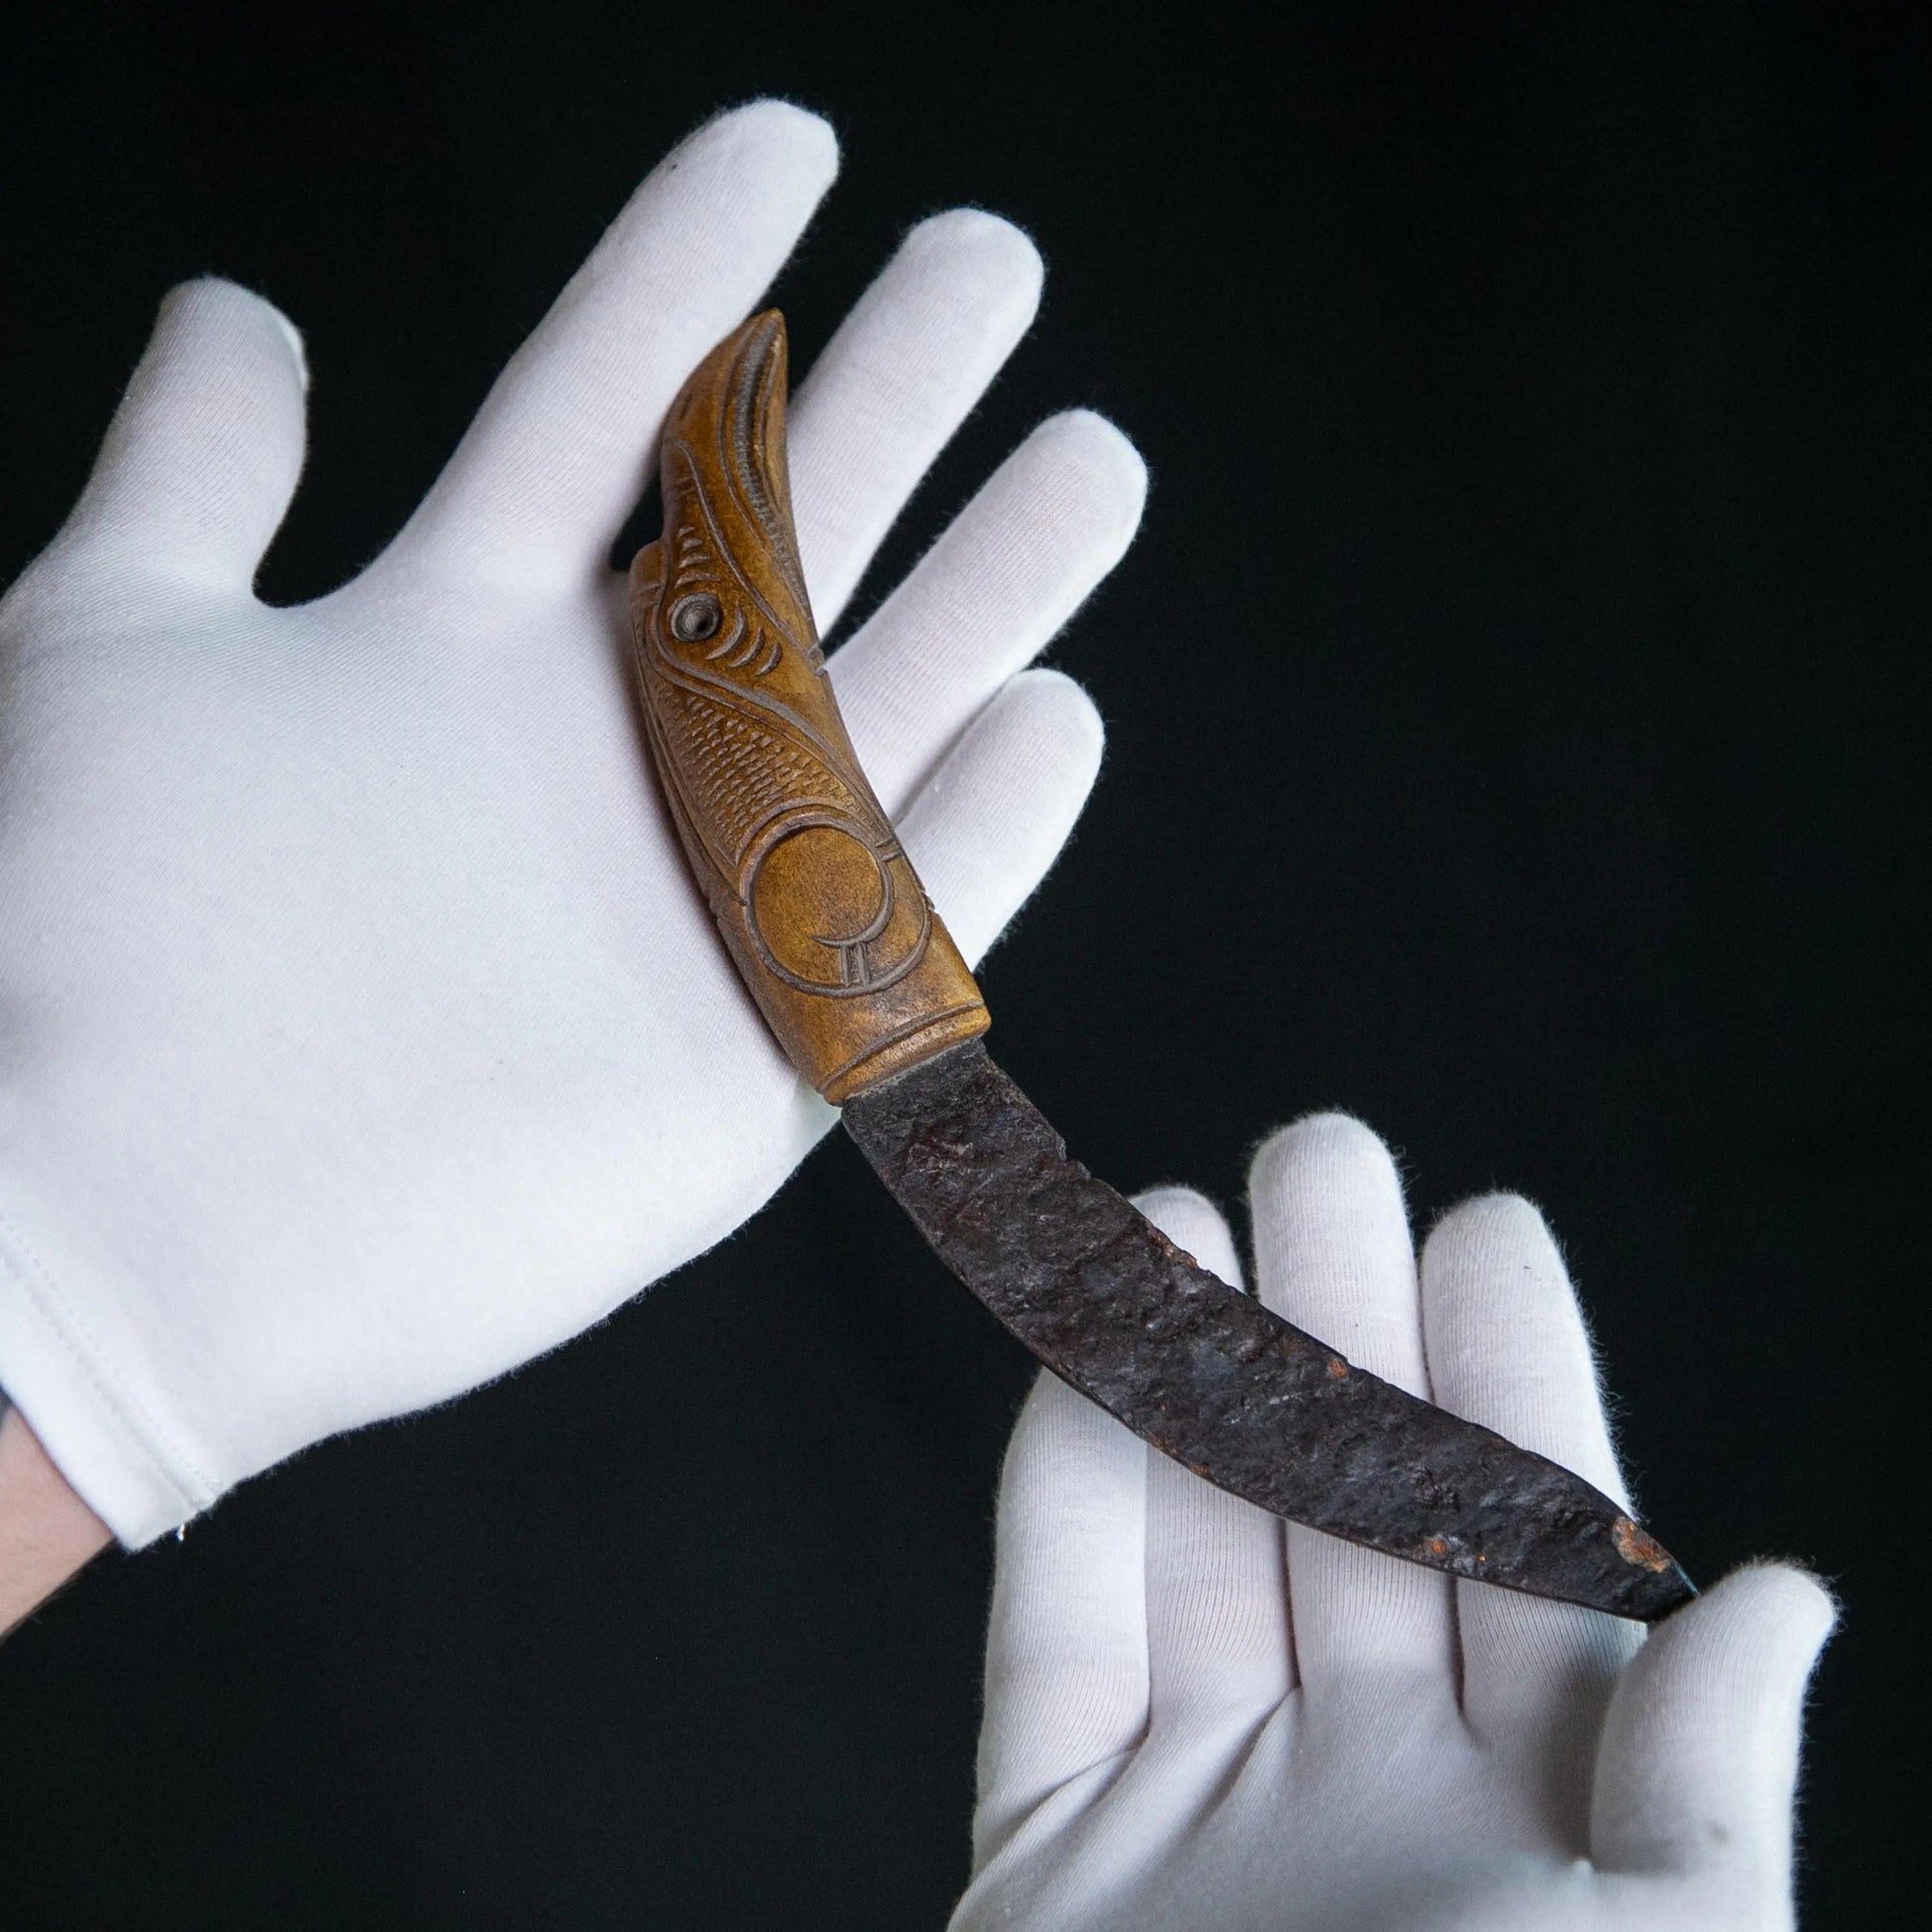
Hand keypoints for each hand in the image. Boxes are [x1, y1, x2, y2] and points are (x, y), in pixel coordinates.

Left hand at [0, 100, 1143, 1548]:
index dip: (697, 266)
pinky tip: (1057, 718)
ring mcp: (683, 902)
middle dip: (891, 391)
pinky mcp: (739, 1066)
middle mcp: (595, 752)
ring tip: (1086, 461)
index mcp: (460, 638)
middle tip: (996, 263)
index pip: (611, 406)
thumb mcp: (109, 647)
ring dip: (988, 586)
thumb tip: (240, 304)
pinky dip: (983, 840)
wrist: (111, 1236)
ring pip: (879, 711)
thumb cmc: (80, 930)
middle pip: (786, 539)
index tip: (796, 138)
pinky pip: (898, 931)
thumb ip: (192, 473)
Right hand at [958, 1116, 1833, 1931]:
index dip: (1511, 1387)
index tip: (1487, 1230)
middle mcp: (1379, 1812)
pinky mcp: (1056, 1859)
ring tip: (1184, 1210)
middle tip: (1324, 1152)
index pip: (1534, 1566)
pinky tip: (1085, 1357)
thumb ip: (1705, 1809)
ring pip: (1199, 1545)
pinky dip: (1065, 1489)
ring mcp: (1206, 1828)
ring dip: (1188, 1375)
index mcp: (1548, 1839)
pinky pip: (1058, 1638)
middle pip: (1354, 1515)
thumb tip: (1778, 1593)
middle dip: (1340, 1329)